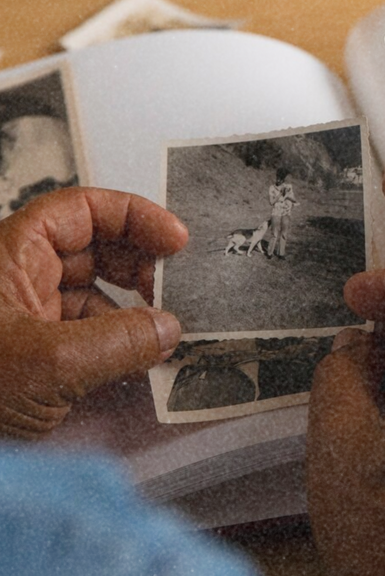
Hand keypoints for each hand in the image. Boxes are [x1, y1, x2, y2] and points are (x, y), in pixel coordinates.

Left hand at [0, 187, 187, 437]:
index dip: (134, 217)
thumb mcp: (46, 364)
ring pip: (95, 293)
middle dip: (141, 264)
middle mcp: (20, 278)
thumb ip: (118, 343)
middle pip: (95, 248)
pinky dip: (120, 341)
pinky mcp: (35, 354)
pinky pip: (89, 333)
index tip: (176, 241)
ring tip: (165, 330)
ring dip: (134, 307)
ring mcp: (28, 317)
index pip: (82, 210)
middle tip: (176, 287)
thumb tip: (169, 329)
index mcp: (11, 255)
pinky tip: (140, 359)